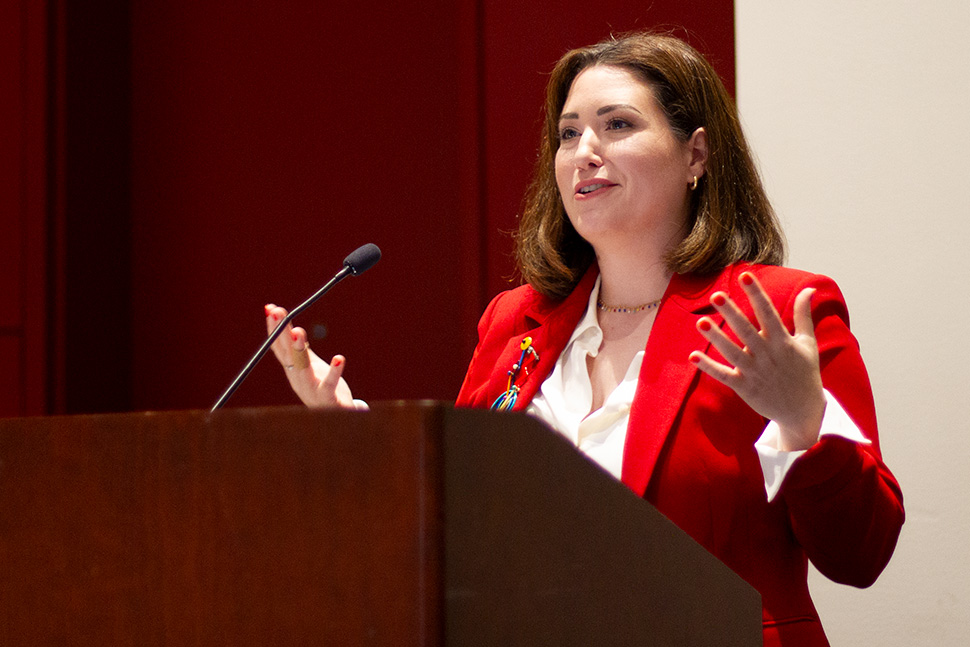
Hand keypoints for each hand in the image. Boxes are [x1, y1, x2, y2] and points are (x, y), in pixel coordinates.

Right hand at [264, 304, 355, 408]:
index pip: (279, 347)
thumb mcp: (308, 366)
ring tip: (299, 331)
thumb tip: (292, 328)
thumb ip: (301, 349)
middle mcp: (297, 380)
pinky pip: (330, 384)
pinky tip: (339, 357)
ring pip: (303, 369)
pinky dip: (334, 371)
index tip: (271, 308)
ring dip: (299, 349)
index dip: (274, 329)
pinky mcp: (328, 398)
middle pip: (288, 355)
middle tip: (280, 313)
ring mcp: (311, 390)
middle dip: (282, 333)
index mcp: (292, 370)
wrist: (336, 417)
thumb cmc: (321, 387)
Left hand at [688, 272, 825, 451]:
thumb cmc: (806, 373)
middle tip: (716, 295)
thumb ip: (803, 316)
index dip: (756, 294)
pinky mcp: (745, 388)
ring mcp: (755, 372)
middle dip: (731, 313)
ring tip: (700, 322)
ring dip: (716, 338)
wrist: (804, 412)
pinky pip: (724, 376)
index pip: (768, 313)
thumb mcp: (807, 343)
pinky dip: (709, 367)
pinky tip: (692, 356)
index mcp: (783, 342)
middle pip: (746, 331)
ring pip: (732, 352)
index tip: (745, 276)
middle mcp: (767, 355)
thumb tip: (809, 289)